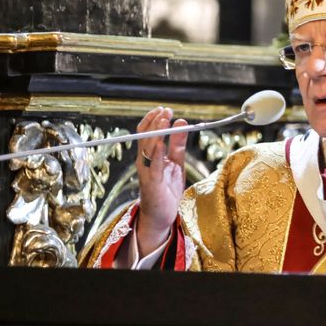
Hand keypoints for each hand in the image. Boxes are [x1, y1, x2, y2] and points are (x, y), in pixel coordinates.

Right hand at [135, 106, 187, 256]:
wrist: (161, 216)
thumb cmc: (167, 189)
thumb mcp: (176, 162)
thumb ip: (177, 144)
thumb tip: (181, 122)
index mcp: (149, 156)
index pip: (145, 133)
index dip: (153, 119)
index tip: (164, 109)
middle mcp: (144, 162)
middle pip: (144, 137)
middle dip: (155, 122)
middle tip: (166, 111)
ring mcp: (147, 172)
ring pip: (147, 148)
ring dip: (156, 133)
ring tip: (165, 120)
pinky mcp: (152, 184)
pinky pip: (153, 166)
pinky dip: (157, 153)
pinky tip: (161, 143)